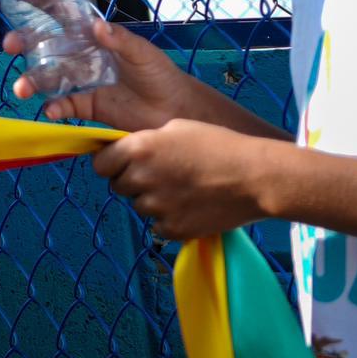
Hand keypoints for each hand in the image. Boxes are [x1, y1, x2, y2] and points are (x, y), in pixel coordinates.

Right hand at [2, 15, 204, 134]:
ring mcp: (82, 82)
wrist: (175, 111)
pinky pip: (64, 105)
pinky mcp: (87, 106)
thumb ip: (120, 41)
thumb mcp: (143, 53)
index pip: (64, 15)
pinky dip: (54, 108)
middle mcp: (82, 57)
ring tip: (22, 90)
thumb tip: (97, 26)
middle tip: (9, 46)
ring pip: (49, 77)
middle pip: (46, 46)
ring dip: (32, 81)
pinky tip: (50, 111)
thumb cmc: (161, 74)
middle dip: (24, 43)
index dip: (42, 4)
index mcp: (94, 37)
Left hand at [94, 121, 284, 245]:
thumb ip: (145, 141)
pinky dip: (169, 220)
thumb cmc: (219, 145)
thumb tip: (127, 152)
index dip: (111, 163)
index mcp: (138, 150)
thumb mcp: (176, 128)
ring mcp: (157, 207)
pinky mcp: (174, 229)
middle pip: (118, 186)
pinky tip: (190, 207)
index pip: (100, 164)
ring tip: (182, 190)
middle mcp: (141, 179)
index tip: (121, 163)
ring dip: (152, 200)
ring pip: (139, 206)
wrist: (256, 177)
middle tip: (160, 175)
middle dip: (133, 181)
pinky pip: (158, 226)